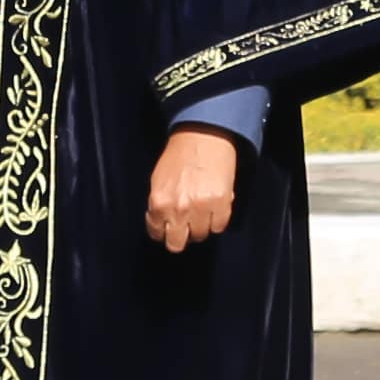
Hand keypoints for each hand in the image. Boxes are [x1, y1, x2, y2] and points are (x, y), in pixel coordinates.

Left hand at [146, 124, 240, 252]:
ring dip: (201, 226)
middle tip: (186, 225)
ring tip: (202, 210)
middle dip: (180, 236)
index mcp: (159, 202)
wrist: (203, 135)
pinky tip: (214, 207)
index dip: (163, 230)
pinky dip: (217, 220)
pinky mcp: (222, 204)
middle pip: (177, 244)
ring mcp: (201, 208)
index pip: (157, 233)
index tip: (168, 225)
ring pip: (200, 235)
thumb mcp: (159, 180)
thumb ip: (159, 205)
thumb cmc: (179, 154)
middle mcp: (179, 209)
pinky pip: (219, 226)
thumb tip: (164, 223)